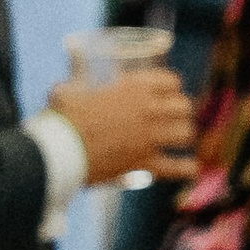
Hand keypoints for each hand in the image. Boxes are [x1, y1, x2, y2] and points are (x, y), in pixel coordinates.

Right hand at [48, 69, 196, 185]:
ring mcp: (149, 137)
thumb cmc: (60, 119)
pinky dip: (185, 168)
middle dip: (180, 112)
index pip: (171, 81)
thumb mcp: (68, 94)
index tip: (167, 93)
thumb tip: (61, 90)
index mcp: (134, 87)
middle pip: (183, 106)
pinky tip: (191, 169)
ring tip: (177, 139)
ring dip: (183, 135)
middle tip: (172, 118)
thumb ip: (72, 89)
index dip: (171, 87)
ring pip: (186, 133)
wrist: (59, 150)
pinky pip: (176, 167)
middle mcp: (148, 109)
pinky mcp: (144, 163)